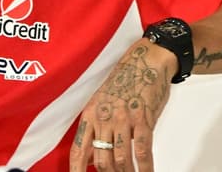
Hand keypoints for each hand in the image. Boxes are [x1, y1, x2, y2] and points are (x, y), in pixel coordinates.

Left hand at [69, 40, 175, 170]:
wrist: (145, 62)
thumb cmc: (124, 82)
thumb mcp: (101, 102)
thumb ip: (96, 128)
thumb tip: (92, 156)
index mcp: (90, 114)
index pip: (78, 150)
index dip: (76, 170)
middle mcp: (104, 118)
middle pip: (101, 160)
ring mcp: (123, 120)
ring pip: (120, 160)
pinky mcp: (143, 120)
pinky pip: (142, 151)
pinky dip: (144, 168)